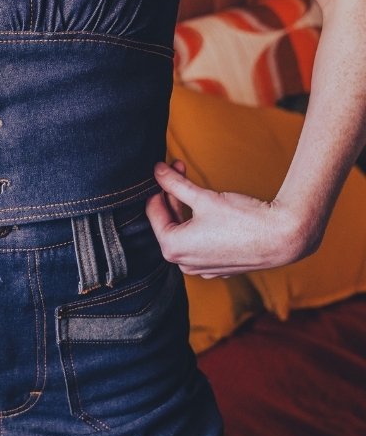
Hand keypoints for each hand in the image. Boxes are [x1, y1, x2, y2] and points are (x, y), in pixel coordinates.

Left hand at [145, 159, 313, 277]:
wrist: (281, 238)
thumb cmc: (243, 220)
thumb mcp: (203, 197)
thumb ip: (175, 184)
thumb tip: (157, 170)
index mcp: (172, 248)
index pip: (154, 212)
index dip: (159, 187)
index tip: (165, 168)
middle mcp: (183, 263)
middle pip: (169, 222)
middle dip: (173, 194)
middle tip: (179, 167)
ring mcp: (201, 268)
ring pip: (184, 233)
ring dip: (186, 208)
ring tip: (193, 184)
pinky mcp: (217, 267)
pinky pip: (200, 243)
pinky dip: (200, 225)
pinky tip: (208, 208)